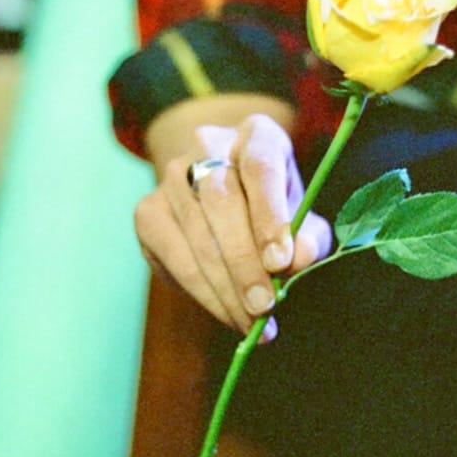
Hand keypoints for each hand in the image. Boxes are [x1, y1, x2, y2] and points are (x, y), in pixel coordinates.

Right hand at [134, 108, 332, 337]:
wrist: (224, 197)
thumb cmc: (272, 209)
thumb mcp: (302, 217)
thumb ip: (309, 237)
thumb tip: (299, 259)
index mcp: (256, 134)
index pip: (259, 167)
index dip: (270, 215)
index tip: (282, 262)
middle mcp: (207, 144)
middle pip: (221, 201)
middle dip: (244, 262)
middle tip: (264, 307)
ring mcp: (171, 174)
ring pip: (196, 235)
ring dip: (224, 287)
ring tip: (251, 322)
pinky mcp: (147, 210)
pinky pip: (174, 256)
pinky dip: (202, 292)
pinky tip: (226, 312)